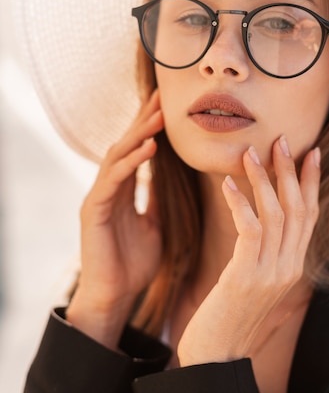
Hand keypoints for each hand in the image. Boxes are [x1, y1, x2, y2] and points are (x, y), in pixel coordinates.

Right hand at [67, 90, 163, 347]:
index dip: (151, 128)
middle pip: (126, 145)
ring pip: (117, 156)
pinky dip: (131, 162)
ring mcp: (99, 197)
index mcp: (123, 190)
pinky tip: (149, 148)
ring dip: (138, 134)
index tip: (169, 106)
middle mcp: (108, 188)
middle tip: (163, 96)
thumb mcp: (154, 226)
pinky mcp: (93, 211)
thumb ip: (157, 200)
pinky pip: (113, 180)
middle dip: (144, 120)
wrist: (115, 297)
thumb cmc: (133, 265)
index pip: (137, 150)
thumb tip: (170, 180)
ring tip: (159, 115)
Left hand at [177, 137, 320, 365]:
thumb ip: (263, 257)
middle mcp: (288, 268)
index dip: (312, 183)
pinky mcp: (246, 277)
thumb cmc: (228, 319)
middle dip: (292, 172)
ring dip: (264, 180)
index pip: (309, 217)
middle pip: (299, 209)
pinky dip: (240, 203)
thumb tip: (259, 229)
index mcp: (292, 267)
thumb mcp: (252, 285)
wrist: (214, 359)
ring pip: (276, 214)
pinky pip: (249, 230)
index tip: (311, 152)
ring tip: (250, 152)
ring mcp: (271, 273)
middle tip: (283, 140)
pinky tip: (227, 184)